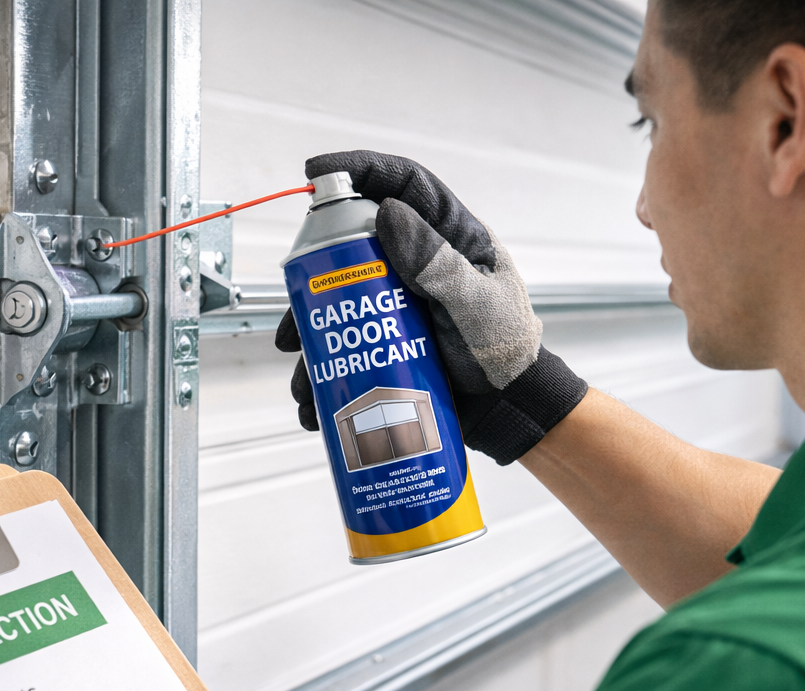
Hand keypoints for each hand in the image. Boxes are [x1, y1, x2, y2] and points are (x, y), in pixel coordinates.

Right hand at [276, 151, 587, 463]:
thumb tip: (387, 213)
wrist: (507, 408)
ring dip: (313, 336)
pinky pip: (345, 341)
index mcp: (450, 236)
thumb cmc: (505, 352)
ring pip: (340, 298)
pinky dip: (324, 370)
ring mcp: (399, 297)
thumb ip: (437, 263)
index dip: (359, 169)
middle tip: (296, 313)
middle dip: (315, 279)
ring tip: (302, 378)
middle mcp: (418, 260)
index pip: (403, 185)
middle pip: (354, 245)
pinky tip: (314, 397)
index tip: (316, 172)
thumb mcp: (474, 305)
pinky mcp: (387, 334)